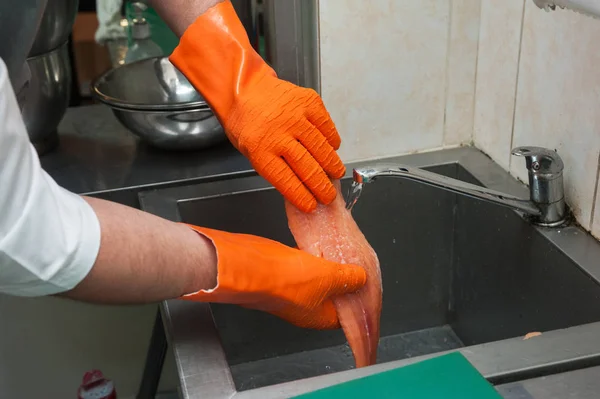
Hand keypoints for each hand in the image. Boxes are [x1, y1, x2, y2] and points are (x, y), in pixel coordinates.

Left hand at [169, 0, 344, 212]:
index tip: (312, 206)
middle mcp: (279, 133)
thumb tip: (301, 188)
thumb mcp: (250, 151)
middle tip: (329, 196)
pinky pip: (327, 127)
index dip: (303, 197)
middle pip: (308, 168)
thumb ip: (273, 168)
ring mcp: (296, 116)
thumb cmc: (246, 123)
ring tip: (337, 174)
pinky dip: (332, 140)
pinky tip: (333, 149)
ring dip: (332, 165)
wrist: (244, 88)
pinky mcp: (309, 102)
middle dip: (322, 187)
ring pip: (322, 148)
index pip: (287, 181)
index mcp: (260, 150)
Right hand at [182, 224, 366, 328]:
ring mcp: (291, 293)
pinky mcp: (280, 276)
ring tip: (338, 251)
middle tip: (354, 261)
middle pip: (333, 295)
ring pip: (317, 280)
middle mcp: (306, 309)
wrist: (248, 266)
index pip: (347, 313)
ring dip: (326, 267)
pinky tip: (317, 246)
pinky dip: (312, 259)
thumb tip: (361, 278)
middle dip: (343, 279)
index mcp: (320, 318)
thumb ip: (349, 278)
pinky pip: (302, 268)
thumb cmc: (285, 280)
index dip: (358, 297)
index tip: (366, 280)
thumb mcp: (328, 276)